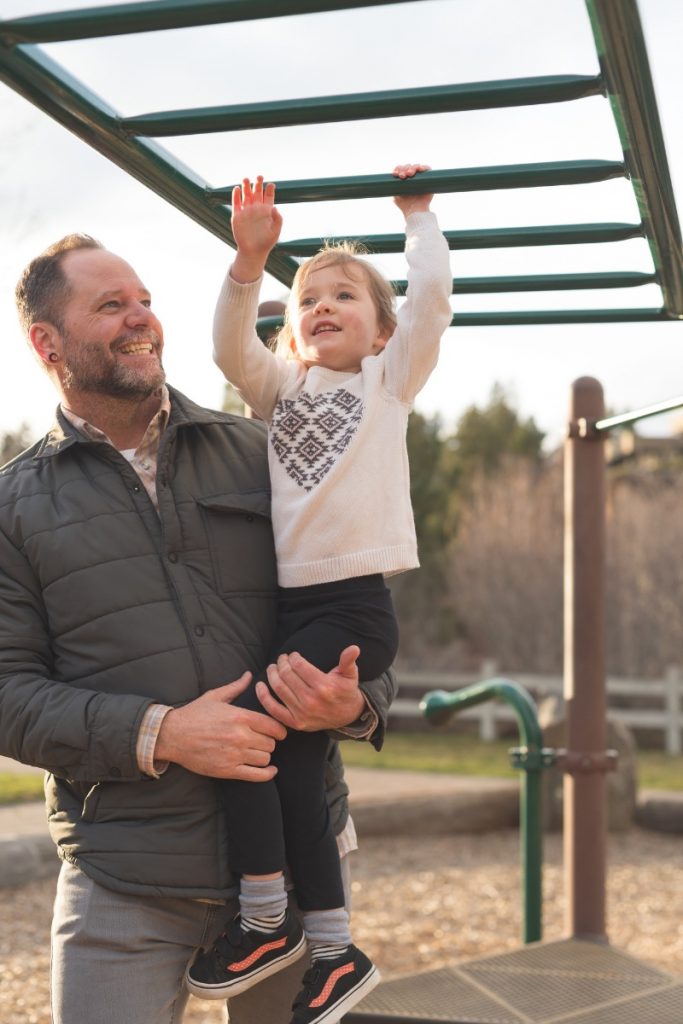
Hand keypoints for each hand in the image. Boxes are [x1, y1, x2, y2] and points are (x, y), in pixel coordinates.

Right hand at [155, 673, 286, 779]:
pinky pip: (257, 775)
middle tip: (263, 741)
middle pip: (271, 743)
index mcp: (240, 716)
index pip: (273, 726)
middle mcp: (240, 736)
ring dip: (264, 756)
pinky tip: (271, 771)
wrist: (172, 735)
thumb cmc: (194, 714)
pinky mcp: (228, 770)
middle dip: (269, 742)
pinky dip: (267, 774)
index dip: (279, 730)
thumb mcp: (215, 696)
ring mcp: (234, 754)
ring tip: (258, 752)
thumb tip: (249, 675)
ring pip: (265, 758)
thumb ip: (236, 687)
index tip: (278, 732)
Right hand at [230, 175, 282, 282]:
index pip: (268, 196)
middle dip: (258, 184)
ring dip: (246, 186)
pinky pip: (236, 203)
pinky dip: (236, 196)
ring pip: (246, 195)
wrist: (253, 252)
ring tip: (246, 179)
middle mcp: (256, 209)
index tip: (271, 185)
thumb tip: (274, 207)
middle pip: (257, 192)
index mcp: (266, 211)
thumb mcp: (276, 231)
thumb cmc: (266, 243)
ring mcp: (246, 211)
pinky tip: (237, 189)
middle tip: (259, 177)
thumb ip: (278, 219)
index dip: (269, 189)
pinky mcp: (237, 216)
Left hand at [254, 645, 365, 731]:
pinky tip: (259, 685)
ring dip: (271, 674)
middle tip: (281, 658)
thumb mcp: (350, 674)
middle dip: (281, 663)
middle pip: (287, 675)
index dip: (293, 657)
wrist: (348, 716)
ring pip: (278, 688)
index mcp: (323, 686)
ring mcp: (301, 713)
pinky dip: (263, 697)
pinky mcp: (295, 723)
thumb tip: (354, 648)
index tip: (293, 655)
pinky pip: (273, 709)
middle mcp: (311, 701)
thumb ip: (348, 660)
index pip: (299, 665)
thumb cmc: (346, 690)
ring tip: (272, 667)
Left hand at [392, 163, 432, 217]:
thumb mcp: (395, 196)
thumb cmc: (405, 205)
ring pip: (417, 166)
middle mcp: (413, 178)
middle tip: (403, 176)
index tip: (396, 174)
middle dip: (404, 169)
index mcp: (405, 180)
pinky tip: (420, 169)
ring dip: (413, 168)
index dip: (398, 169)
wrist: (415, 211)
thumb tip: (391, 179)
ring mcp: (421, 178)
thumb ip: (393, 188)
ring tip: (410, 174)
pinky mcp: (429, 180)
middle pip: (409, 166)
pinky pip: (428, 169)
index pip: (401, 169)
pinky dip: (424, 167)